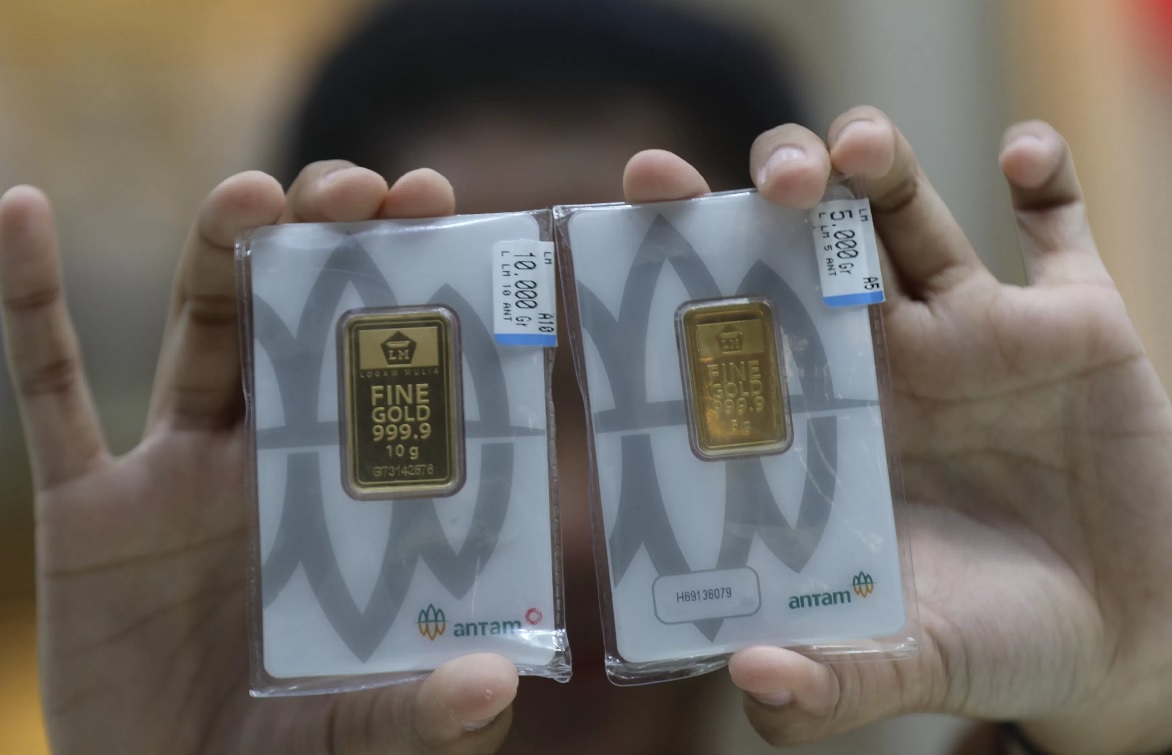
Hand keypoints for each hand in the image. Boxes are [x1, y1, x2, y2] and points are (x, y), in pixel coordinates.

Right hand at [0, 164, 517, 753]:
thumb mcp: (366, 733)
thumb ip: (426, 714)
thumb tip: (495, 688)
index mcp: (350, 493)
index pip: (388, 367)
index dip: (412, 287)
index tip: (442, 209)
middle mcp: (270, 461)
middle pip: (300, 321)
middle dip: (327, 243)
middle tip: (366, 184)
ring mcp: (175, 474)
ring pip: (198, 332)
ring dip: (218, 251)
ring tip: (254, 191)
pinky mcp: (88, 509)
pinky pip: (49, 390)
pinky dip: (28, 302)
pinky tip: (22, 210)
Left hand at [621, 106, 1171, 754]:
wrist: (1123, 635)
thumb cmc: (994, 640)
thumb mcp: (911, 663)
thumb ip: (835, 683)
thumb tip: (752, 682)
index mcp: (821, 417)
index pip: (736, 312)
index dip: (686, 248)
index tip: (643, 192)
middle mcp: (882, 355)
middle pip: (810, 233)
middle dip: (783, 185)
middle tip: (774, 184)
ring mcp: (975, 330)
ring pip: (909, 213)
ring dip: (880, 163)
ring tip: (857, 148)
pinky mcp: (1074, 324)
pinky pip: (1059, 229)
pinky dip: (1044, 180)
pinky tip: (1022, 155)